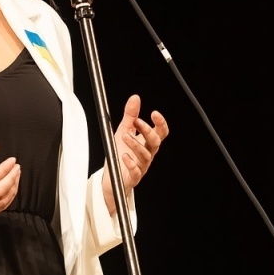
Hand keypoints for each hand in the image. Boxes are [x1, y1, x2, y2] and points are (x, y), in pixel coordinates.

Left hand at [104, 95, 168, 216]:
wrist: (112, 176)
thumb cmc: (120, 153)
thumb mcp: (123, 130)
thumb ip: (130, 115)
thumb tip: (135, 98)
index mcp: (148, 142)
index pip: (161, 132)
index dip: (160, 123)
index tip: (154, 113)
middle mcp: (148, 153)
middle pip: (155, 142)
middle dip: (147, 131)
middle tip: (136, 122)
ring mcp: (142, 166)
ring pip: (146, 155)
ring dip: (136, 144)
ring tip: (124, 136)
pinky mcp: (133, 177)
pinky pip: (136, 171)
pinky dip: (131, 164)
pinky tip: (124, 156)